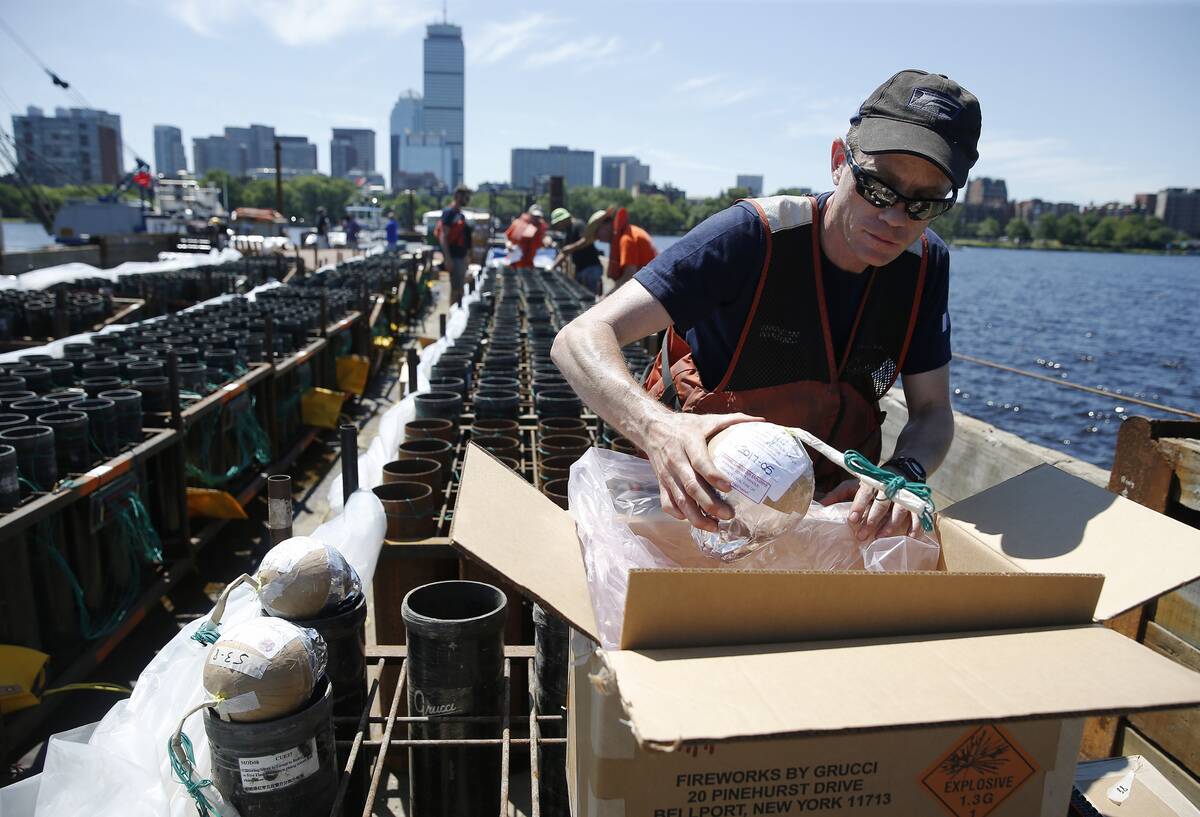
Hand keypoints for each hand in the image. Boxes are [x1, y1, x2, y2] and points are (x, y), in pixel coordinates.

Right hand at [642, 411, 762, 532]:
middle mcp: (676, 460)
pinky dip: (678, 515)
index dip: (714, 476)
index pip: (700, 462)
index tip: (730, 488)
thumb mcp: (707, 420)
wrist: (651, 428)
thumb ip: (733, 420)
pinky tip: (693, 519)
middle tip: (729, 515)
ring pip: (680, 500)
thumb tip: (761, 420)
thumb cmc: (684, 425)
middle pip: (691, 487)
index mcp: (688, 442)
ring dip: (696, 517)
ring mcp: (666, 474)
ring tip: (714, 527)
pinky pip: (667, 503)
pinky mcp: (660, 483)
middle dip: (710, 504)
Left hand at [825, 478, 920, 540]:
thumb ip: (839, 494)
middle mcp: (889, 487)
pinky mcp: (916, 502)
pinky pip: (918, 514)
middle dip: (872, 520)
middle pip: (882, 504)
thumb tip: (821, 505)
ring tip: (881, 537)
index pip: (865, 492)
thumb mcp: (854, 484)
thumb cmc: (872, 483)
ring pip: (899, 510)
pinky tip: (910, 537)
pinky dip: (916, 526)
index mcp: (872, 481)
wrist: (901, 472)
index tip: (852, 519)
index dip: (859, 505)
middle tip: (862, 535)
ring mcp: (904, 495)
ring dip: (891, 525)